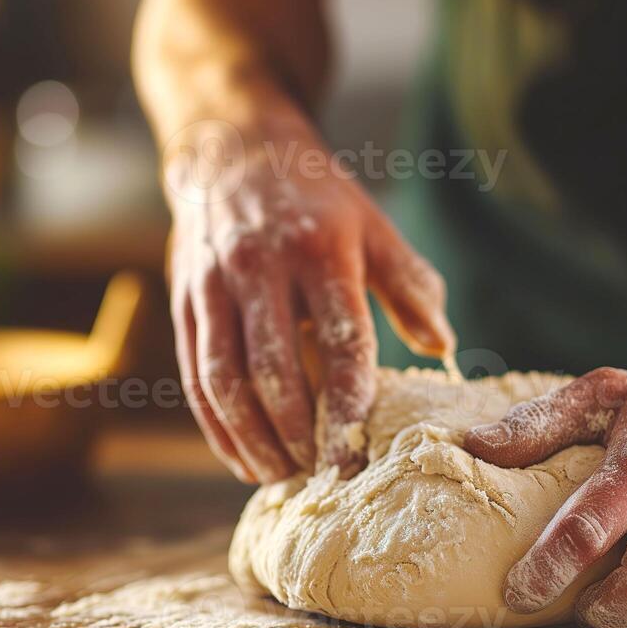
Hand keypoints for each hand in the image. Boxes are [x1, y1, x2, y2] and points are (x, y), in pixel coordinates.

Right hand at [164, 117, 453, 481]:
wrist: (233, 151)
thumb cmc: (318, 202)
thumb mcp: (373, 228)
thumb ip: (410, 286)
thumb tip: (442, 347)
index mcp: (318, 251)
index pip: (337, 340)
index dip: (346, 404)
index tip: (355, 457)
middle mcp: (259, 268)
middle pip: (273, 369)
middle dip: (297, 433)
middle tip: (320, 476)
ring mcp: (213, 286)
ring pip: (224, 380)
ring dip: (252, 438)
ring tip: (281, 476)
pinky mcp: (185, 301)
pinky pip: (194, 376)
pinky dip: (216, 426)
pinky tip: (241, 458)